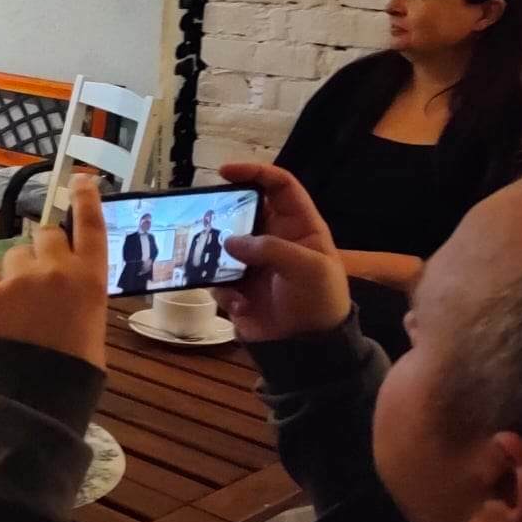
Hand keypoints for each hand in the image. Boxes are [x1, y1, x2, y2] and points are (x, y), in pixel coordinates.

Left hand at [0, 174, 108, 368]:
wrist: (32, 401)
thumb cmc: (71, 372)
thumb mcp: (91, 326)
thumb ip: (79, 292)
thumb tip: (64, 276)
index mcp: (90, 279)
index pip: (90, 225)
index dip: (86, 198)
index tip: (81, 178)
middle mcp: (56, 270)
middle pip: (46, 234)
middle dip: (43, 249)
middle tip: (40, 277)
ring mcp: (18, 278)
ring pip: (14, 253)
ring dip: (16, 269)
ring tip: (18, 304)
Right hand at [212, 163, 350, 340]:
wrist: (308, 349)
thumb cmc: (319, 301)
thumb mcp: (307, 269)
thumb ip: (271, 249)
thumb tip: (230, 241)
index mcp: (300, 226)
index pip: (280, 186)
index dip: (255, 172)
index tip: (225, 172)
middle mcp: (274, 239)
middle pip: (243, 211)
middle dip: (224, 212)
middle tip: (203, 213)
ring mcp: (253, 262)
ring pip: (223, 243)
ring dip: (215, 253)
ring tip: (213, 264)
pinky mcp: (237, 286)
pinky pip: (216, 276)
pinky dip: (221, 288)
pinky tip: (239, 304)